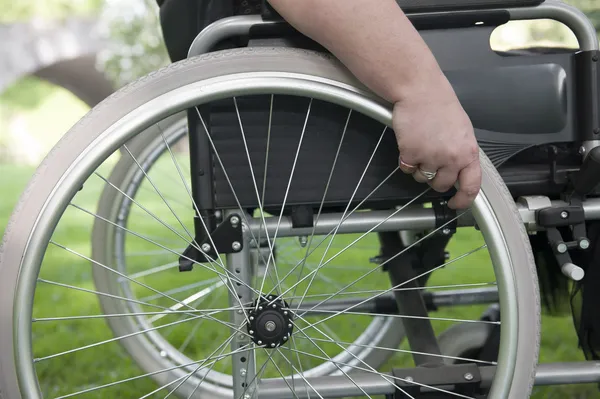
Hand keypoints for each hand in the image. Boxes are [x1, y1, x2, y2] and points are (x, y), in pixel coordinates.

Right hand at [392, 78, 480, 209]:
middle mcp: (452, 157)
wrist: (420, 90)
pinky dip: (406, 160)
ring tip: (420, 145)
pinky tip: (409, 143)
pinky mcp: (411, 154)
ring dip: (419, 168)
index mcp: (468, 151)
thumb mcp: (461, 131)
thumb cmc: (439, 105)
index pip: (471, 186)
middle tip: (430, 160)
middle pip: (441, 184)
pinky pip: (407, 169)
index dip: (463, 200)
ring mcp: (431, 157)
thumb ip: (462, 154)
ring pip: (422, 178)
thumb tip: (458, 173)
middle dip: (434, 178)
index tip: (456, 204)